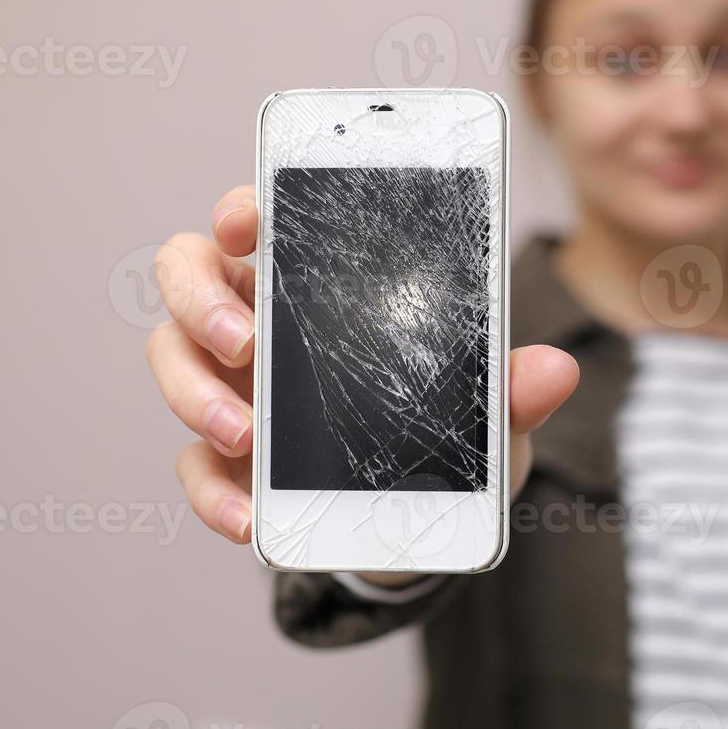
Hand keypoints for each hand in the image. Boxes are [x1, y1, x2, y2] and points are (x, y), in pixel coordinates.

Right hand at [146, 184, 579, 573]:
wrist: (419, 520)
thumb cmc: (441, 430)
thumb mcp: (484, 411)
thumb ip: (510, 387)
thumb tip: (556, 371)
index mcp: (310, 281)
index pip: (259, 221)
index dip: (243, 208)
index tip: (249, 219)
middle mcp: (257, 320)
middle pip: (186, 276)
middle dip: (199, 300)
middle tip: (244, 339)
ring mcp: (231, 386)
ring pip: (171, 360)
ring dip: (196, 393)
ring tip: (248, 432)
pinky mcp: (224, 459)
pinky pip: (193, 464)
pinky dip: (213, 491)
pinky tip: (248, 516)